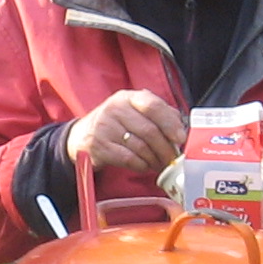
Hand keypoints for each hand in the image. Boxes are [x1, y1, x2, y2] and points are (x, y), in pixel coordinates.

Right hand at [66, 90, 187, 177]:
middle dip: (165, 148)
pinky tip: (145, 166)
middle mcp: (115, 109)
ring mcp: (105, 128)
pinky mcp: (99, 147)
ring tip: (161, 164)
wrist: (82, 136)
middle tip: (173, 158)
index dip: (170, 122)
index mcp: (127, 97)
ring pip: (140, 147)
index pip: (152, 105)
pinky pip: (128, 159)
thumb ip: (158, 114)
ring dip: (155, 159)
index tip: (181, 137)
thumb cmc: (116, 124)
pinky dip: (141, 165)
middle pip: (149, 130)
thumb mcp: (133, 111)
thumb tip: (181, 129)